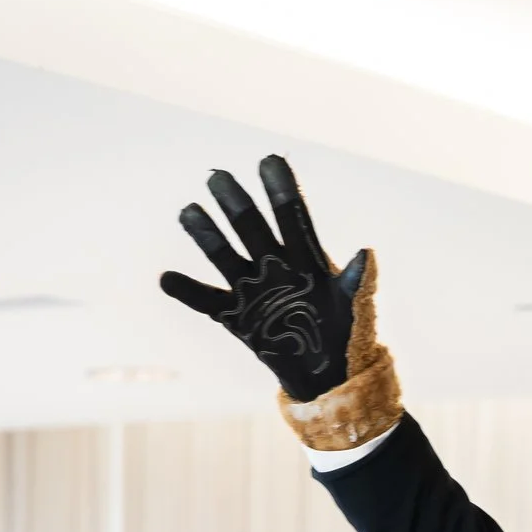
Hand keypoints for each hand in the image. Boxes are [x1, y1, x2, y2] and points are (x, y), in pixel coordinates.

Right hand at [161, 156, 369, 401]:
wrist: (325, 370)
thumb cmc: (343, 330)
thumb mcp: (353, 304)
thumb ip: (356, 280)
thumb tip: (365, 252)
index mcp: (305, 256)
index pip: (291, 215)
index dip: (281, 189)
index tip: (269, 160)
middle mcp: (273, 264)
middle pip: (251, 226)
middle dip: (235, 202)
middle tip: (217, 177)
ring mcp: (252, 288)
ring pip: (225, 256)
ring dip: (207, 235)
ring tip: (188, 212)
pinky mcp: (236, 316)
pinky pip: (206, 301)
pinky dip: (187, 291)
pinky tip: (166, 278)